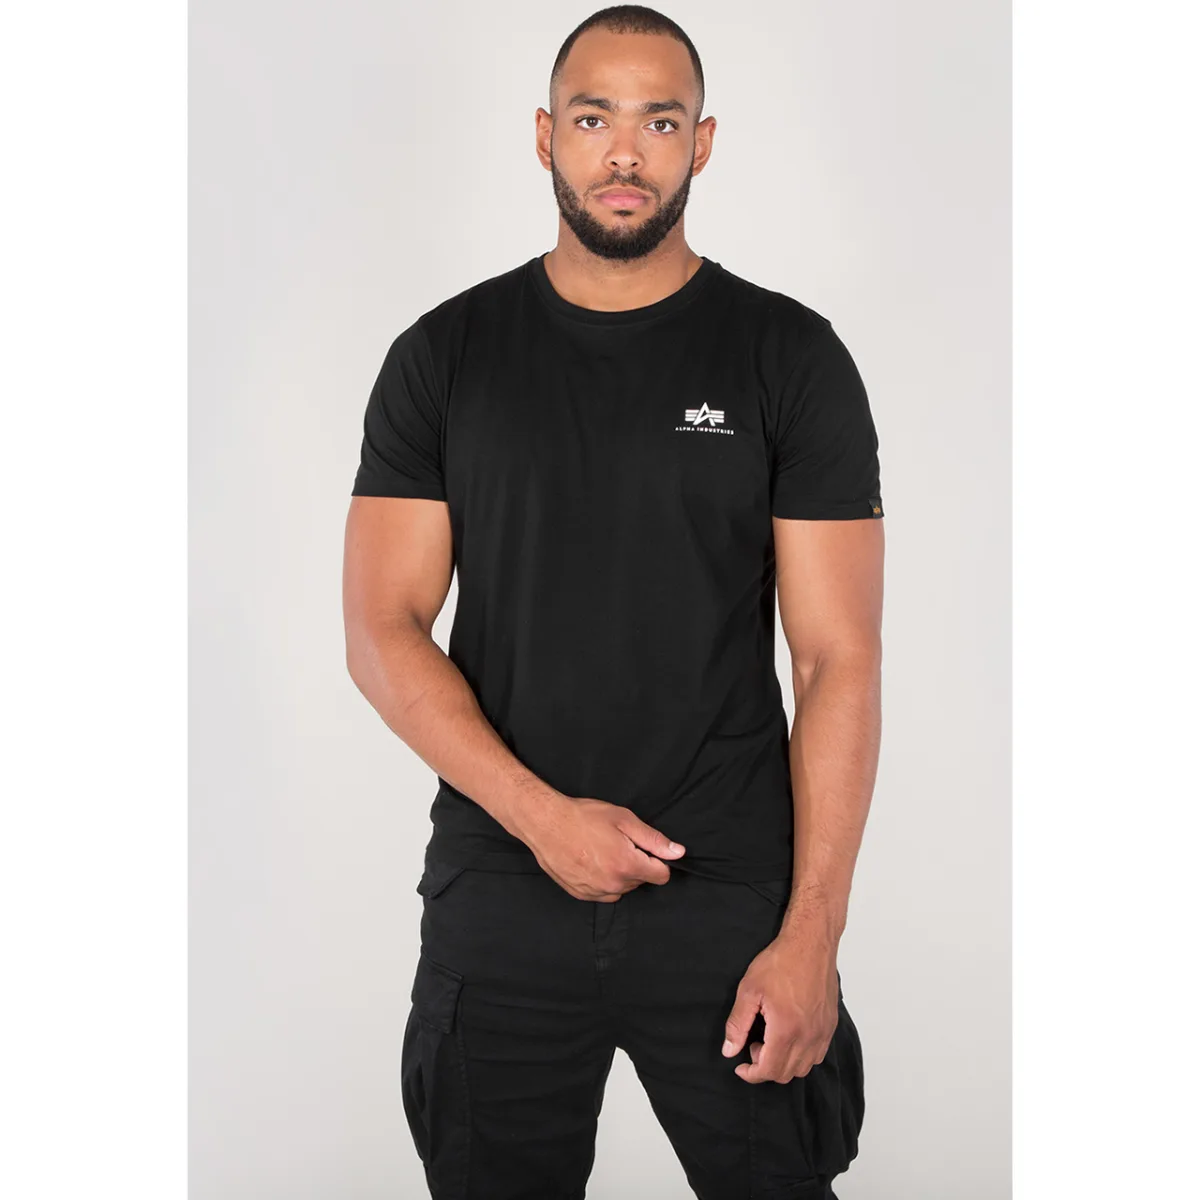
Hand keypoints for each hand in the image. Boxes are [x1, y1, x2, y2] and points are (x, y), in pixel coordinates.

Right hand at [524, 795, 685, 901]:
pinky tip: (591, 861)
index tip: (645, 848)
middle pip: (641, 881)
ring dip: (620, 874)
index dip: (658, 860)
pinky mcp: (581, 894)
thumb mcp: (624, 820)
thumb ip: (653, 839)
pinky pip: (603, 893)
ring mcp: (595, 892)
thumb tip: (678, 852)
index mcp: (627, 865)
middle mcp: (613, 885)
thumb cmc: (584, 817)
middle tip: (618, 842)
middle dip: (636, 864)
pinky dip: (603, 881)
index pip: (661, 875)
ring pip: (622, 889)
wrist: (546, 824)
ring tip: (602, 850)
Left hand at [720, 923, 839, 1082]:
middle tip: (754, 1044)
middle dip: (765, 1067)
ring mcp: (822, 1032)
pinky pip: (817, 1055)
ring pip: (803, 1068)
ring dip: (784, 1063)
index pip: (769, 1070)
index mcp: (786, 1030)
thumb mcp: (749, 990)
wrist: (810, 944)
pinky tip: (789, 1036)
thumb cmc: (780, 962)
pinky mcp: (830, 1025)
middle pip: (786, 1074)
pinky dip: (801, 1055)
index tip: (740, 1066)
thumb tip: (729, 1050)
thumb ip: (738, 1024)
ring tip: (771, 1039)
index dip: (751, 1074)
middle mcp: (808, 1036)